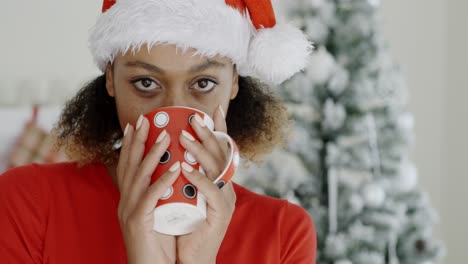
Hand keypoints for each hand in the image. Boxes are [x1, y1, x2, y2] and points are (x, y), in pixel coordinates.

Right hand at [116, 116, 179, 263]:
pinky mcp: (137, 222)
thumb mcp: (155, 213)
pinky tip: (175, 167)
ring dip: (151, 154)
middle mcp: (125, 201)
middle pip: (128, 164)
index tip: (137, 124)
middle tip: (146, 120)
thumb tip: (172, 172)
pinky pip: (150, 197)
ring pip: (139, 176)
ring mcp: (128, 211)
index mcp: (128, 198)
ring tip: (165, 136)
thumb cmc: (157, 243)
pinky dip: (163, 180)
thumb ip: (158, 194)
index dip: (131, 143)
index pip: (128, 165)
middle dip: (137, 140)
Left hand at [177, 106, 236, 263]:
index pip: (220, 150)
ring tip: (185, 138)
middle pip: (222, 154)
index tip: (213, 109)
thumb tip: (169, 152)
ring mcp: (225, 200)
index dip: (219, 129)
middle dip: (209, 133)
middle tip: (194, 118)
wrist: (188, 257)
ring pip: (217, 170)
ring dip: (201, 152)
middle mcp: (226, 187)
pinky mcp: (220, 215)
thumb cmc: (183, 224)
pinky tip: (186, 170)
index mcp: (218, 180)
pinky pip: (211, 193)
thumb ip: (182, 174)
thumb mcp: (182, 193)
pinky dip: (199, 180)